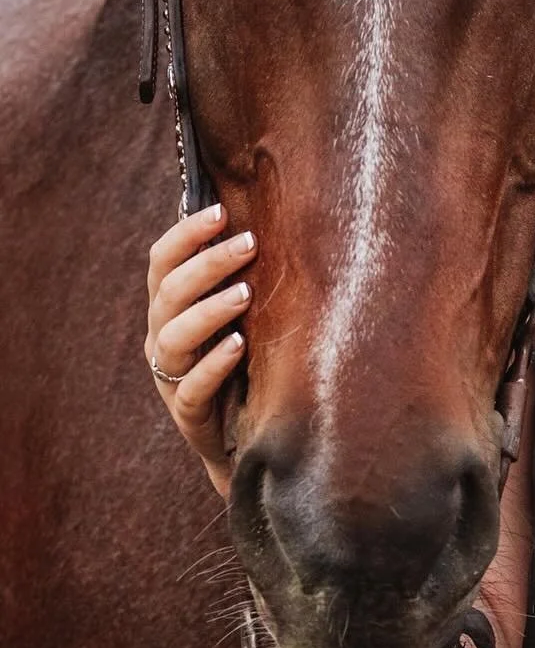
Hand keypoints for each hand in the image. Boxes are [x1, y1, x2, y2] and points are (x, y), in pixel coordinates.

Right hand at [144, 202, 255, 497]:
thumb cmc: (240, 360)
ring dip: (210, 310)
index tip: (221, 212)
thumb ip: (235, 276)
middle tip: (250, 243)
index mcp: (167, 306)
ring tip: (246, 293)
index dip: (186, 234)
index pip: (162, 260)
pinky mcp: (187, 410)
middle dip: (208, 263)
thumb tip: (259, 217)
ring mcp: (170, 374)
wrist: (239, 435)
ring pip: (174, 336)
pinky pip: (192, 386)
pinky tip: (239, 346)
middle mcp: (161, 335)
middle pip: (170, 292)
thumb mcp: (235, 315)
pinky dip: (214, 364)